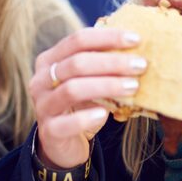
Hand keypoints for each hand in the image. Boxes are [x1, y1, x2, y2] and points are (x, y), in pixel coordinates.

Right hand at [29, 27, 147, 168]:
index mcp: (49, 60)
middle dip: (112, 62)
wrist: (63, 142)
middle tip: (140, 65)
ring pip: (72, 89)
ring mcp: (43, 105)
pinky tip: (105, 114)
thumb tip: (136, 44)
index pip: (77, 40)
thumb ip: (102, 63)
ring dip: (106, 86)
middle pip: (76, 63)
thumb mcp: (89, 80)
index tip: (137, 39)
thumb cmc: (81, 105)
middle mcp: (41, 80)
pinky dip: (86, 118)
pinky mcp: (49, 131)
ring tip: (133, 87)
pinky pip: (67, 123)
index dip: (107, 37)